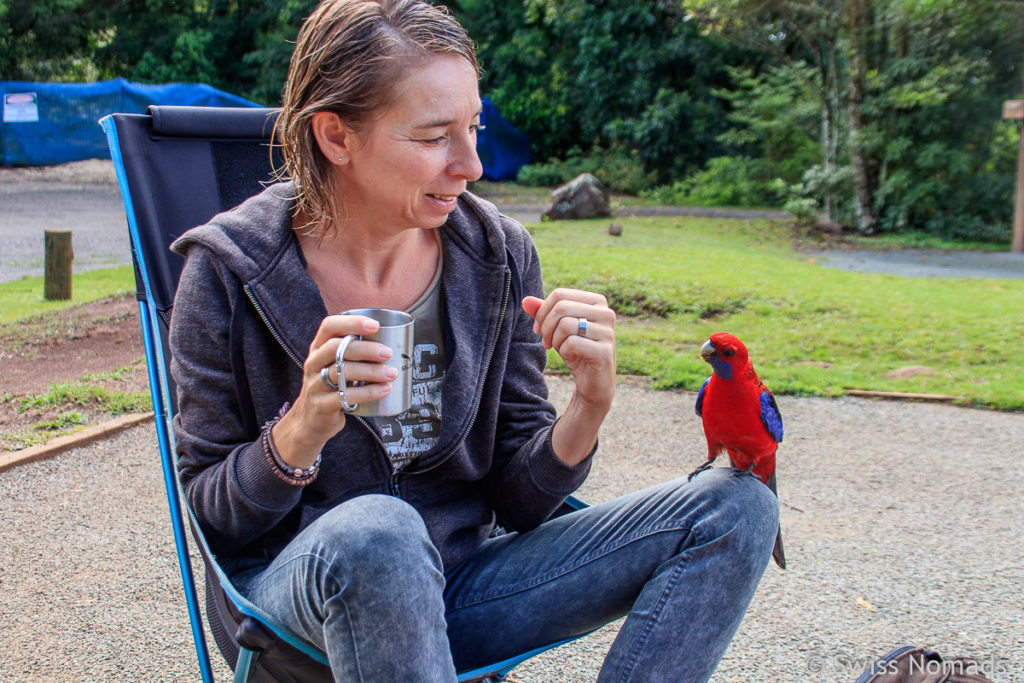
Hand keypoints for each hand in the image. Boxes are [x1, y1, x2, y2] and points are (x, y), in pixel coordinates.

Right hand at [271, 314, 397, 467]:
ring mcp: (315, 384)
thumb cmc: (331, 386)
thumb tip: (393, 341)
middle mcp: (314, 363)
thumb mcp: (334, 365)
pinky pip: (346, 396)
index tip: (374, 325)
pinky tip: (384, 389)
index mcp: (318, 348)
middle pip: (336, 349)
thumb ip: (354, 352)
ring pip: (342, 372)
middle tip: (388, 353)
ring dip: (370, 371)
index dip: (351, 322)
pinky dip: (368, 392)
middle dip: (365, 349)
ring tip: (391, 373)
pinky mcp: (322, 405)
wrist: (311, 420)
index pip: (329, 326)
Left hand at [523, 289, 615, 464]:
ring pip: (565, 324)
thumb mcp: (556, 329)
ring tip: (562, 350)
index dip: (542, 312)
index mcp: (597, 302)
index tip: (539, 329)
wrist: (593, 383)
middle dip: (547, 327)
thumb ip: (543, 313)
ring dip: (556, 341)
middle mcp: (606, 313)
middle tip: (547, 343)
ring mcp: (608, 332)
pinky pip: (572, 343)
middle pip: (561, 308)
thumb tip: (526, 301)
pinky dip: (565, 352)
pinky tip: (572, 358)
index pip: (560, 294)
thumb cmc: (575, 351)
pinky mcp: (605, 351)